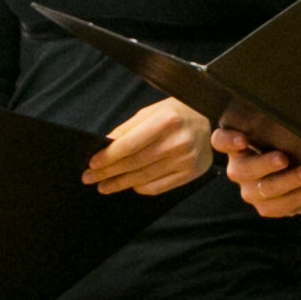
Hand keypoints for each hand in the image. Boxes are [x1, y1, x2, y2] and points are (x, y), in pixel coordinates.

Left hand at [84, 98, 213, 195]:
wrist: (211, 120)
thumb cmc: (178, 113)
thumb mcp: (152, 111)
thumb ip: (128, 128)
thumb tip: (104, 145)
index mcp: (166, 121)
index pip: (130, 145)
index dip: (108, 157)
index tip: (92, 164)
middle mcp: (178, 141)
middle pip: (135, 163)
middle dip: (108, 173)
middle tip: (90, 179)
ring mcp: (186, 160)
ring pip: (144, 177)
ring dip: (120, 184)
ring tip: (104, 186)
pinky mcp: (191, 173)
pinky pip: (159, 187)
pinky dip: (141, 188)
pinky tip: (130, 186)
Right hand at [215, 128, 300, 219]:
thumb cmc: (289, 143)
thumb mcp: (282, 132)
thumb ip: (278, 124)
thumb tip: (296, 111)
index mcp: (236, 146)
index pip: (220, 141)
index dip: (228, 140)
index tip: (243, 138)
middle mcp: (238, 170)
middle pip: (243, 170)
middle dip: (265, 164)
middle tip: (284, 158)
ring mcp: (251, 192)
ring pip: (266, 190)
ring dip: (291, 181)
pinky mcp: (268, 208)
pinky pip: (285, 205)